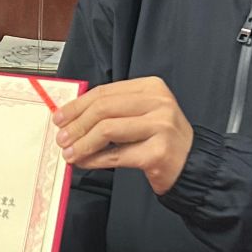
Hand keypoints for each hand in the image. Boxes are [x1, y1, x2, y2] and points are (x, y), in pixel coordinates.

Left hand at [52, 77, 193, 195]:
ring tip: (70, 153)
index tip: (60, 117)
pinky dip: (95, 159)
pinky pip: (116, 155)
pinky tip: (85, 162)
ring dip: (82, 144)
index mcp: (151, 87)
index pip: (105, 92)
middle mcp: (159, 103)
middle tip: (61, 138)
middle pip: (104, 109)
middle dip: (77, 125)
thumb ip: (112, 111)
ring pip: (107, 130)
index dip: (78, 105)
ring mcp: (161, 127)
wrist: (192, 164)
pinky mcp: (158, 152)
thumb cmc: (161, 139)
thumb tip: (71, 117)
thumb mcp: (141, 114)